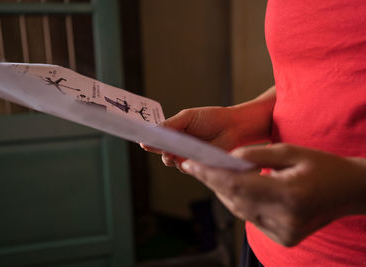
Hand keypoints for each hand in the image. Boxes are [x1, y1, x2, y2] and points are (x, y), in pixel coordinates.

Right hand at [140, 86, 275, 169]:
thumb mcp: (188, 117)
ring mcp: (186, 155)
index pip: (156, 136)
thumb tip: (154, 130)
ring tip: (171, 152)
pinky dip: (182, 163)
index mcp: (173, 130)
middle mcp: (177, 144)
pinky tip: (184, 158)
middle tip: (155, 146)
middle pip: (160, 150)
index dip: (148, 138)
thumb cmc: (211, 118)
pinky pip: (184, 167)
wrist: (232, 127)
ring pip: (170, 160)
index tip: (141, 139)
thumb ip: (171, 123)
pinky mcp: (197, 164)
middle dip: (156, 148)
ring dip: (169, 156)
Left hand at [180, 143, 365, 245]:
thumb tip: (227, 159)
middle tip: (195, 166)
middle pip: (234, 199)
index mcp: (290, 194)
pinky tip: (233, 188)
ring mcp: (284, 232)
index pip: (238, 185)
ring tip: (210, 174)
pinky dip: (239, 202)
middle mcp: (285, 219)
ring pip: (239, 210)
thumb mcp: (290, 151)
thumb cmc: (322, 166)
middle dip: (212, 181)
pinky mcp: (283, 238)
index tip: (191, 164)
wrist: (348, 191)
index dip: (210, 174)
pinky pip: (250, 218)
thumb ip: (256, 156)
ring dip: (223, 192)